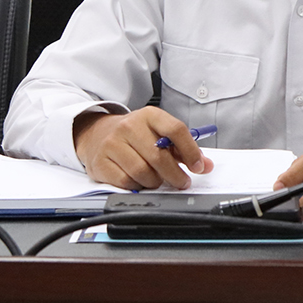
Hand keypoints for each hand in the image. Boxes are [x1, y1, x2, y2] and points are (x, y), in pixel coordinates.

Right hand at [74, 109, 213, 189]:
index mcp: (149, 115)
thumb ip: (181, 148)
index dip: (191, 151)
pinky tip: (140, 181)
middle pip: (159, 156)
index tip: (199, 166)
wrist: (97, 134)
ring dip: (155, 182)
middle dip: (175, 174)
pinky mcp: (101, 162)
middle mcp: (129, 126)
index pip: (175, 130)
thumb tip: (205, 164)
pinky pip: (126, 182)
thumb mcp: (157, 132)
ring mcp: (112, 143)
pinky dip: (138, 186)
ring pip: (142, 172)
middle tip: (182, 182)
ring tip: (157, 180)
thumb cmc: (133, 135)